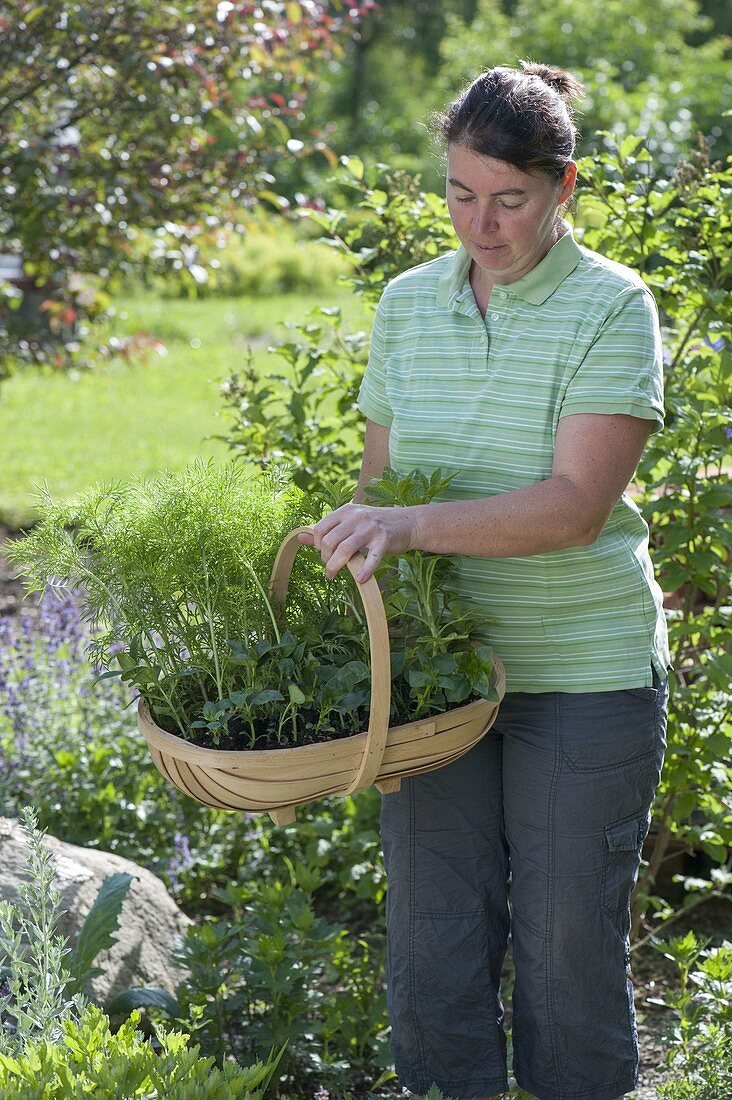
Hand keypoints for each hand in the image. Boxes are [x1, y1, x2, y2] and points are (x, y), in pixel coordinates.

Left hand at [297, 503, 417, 582]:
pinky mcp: (385, 540)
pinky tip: (360, 578)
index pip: (320, 528)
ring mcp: (371, 528)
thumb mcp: (350, 523)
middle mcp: (357, 517)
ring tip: (332, 575)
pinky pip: (371, 558)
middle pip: (330, 541)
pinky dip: (365, 570)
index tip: (323, 554)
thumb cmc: (374, 526)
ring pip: (345, 550)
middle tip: (329, 568)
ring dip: (335, 566)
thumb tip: (301, 537)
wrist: (408, 523)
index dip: (317, 545)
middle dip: (325, 559)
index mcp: (346, 511)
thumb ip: (327, 530)